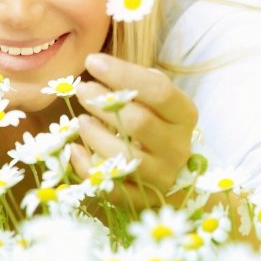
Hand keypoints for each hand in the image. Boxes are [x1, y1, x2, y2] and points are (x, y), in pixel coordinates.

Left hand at [72, 53, 197, 207]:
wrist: (178, 177)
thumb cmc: (160, 127)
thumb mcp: (159, 103)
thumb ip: (138, 84)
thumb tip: (100, 66)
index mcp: (185, 116)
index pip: (159, 91)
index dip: (123, 74)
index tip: (92, 61)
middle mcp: (177, 147)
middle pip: (140, 123)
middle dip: (104, 103)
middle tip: (82, 89)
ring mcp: (161, 176)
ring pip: (124, 157)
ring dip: (95, 136)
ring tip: (80, 120)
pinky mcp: (143, 200)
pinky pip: (110, 187)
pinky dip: (88, 168)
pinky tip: (75, 150)